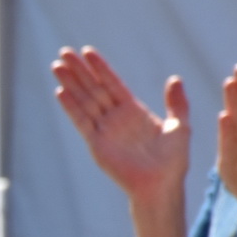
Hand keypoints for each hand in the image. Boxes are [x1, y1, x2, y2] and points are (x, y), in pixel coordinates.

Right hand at [52, 47, 190, 203]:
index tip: (87, 51)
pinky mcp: (96, 144)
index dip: (100, 67)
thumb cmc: (173, 161)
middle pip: (93, 88)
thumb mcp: (180, 127)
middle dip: (79, 70)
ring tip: (56, 66)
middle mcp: (115, 118)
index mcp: (133, 111)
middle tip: (64, 52)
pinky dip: (71, 107)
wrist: (161, 185)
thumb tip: (175, 78)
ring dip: (70, 84)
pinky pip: (82, 122)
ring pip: (84, 101)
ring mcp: (104, 130)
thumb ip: (177, 104)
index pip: (113, 83)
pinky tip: (60, 92)